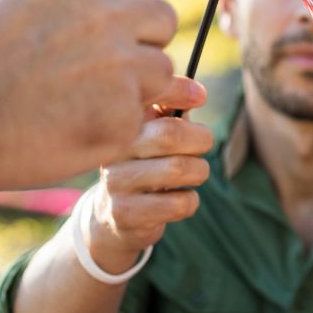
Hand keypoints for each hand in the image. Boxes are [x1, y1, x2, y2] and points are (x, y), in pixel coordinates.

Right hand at [0, 0, 178, 191]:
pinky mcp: (125, 109)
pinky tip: (78, 124)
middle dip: (142, 41)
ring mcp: (122, 61)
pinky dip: (119, 122)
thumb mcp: (18, 2)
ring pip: (162, 68)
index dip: (120, 6)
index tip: (99, 30)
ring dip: (136, 86)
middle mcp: (107, 12)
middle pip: (159, 17)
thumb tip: (134, 2)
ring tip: (83, 100)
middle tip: (103, 67)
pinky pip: (143, 112)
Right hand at [84, 77, 212, 270]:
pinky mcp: (126, 214)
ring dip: (198, 172)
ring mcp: (116, 184)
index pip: (153, 101)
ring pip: (179, 169)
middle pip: (170, 134)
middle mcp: (114, 151)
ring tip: (190, 175)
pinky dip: (190, 201)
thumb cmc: (144, 166)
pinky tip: (176, 200)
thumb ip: (171, 109)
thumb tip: (198, 94)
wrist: (112, 218)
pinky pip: (179, 203)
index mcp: (122, 126)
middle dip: (200, 140)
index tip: (196, 106)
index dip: (181, 98)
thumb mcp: (151, 134)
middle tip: (201, 148)